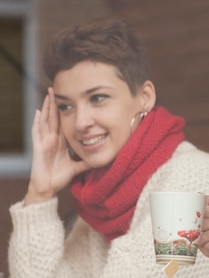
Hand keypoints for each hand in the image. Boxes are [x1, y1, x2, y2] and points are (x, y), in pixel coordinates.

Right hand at [24, 88, 89, 204]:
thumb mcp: (78, 167)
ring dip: (46, 107)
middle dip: (54, 103)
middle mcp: (52, 140)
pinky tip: (38, 111)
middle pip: (53, 117)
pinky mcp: (39, 147)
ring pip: (45, 121)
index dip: (64, 110)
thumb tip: (102, 160)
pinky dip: (37, 121)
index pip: (62, 122)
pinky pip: (37, 132)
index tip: (68, 98)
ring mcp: (44, 142)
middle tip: (55, 88)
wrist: (49, 188)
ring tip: (48, 94)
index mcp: (61, 142)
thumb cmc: (60, 177)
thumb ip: (88, 162)